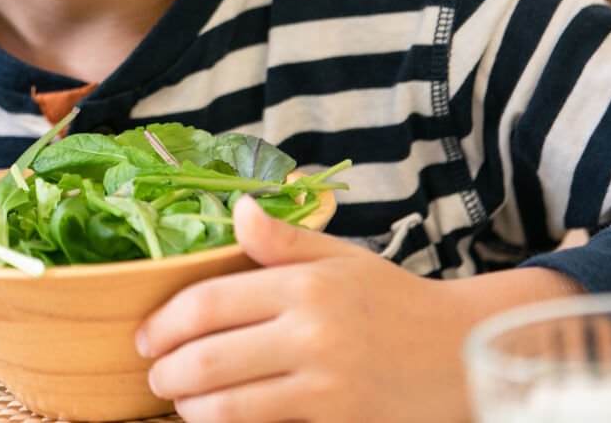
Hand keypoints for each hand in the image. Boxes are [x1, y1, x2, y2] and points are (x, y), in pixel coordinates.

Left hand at [136, 196, 473, 422]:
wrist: (465, 353)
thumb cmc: (396, 303)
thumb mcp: (343, 260)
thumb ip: (285, 241)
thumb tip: (237, 209)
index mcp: (306, 284)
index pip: (208, 302)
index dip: (163, 323)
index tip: (145, 336)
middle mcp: (311, 331)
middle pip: (206, 357)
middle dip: (166, 371)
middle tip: (154, 375)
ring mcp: (324, 382)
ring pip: (227, 403)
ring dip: (190, 406)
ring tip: (180, 400)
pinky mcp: (338, 420)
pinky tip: (216, 417)